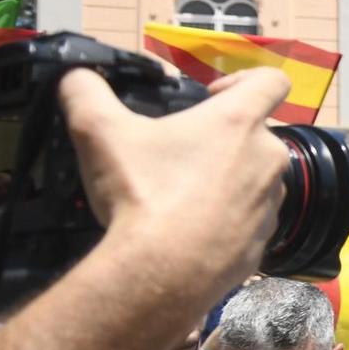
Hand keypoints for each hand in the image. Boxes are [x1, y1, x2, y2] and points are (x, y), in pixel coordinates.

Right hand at [60, 66, 291, 297]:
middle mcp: (269, 158)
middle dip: (224, 137)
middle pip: (258, 133)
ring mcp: (272, 203)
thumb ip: (85, 91)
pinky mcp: (264, 241)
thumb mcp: (98, 131)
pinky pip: (249, 219)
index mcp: (240, 121)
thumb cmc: (141, 191)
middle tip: (178, 153)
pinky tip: (190, 230)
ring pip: (256, 177)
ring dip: (228, 178)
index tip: (210, 96)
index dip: (244, 79)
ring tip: (181, 194)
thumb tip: (76, 75)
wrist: (162, 274)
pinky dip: (226, 218)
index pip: (272, 80)